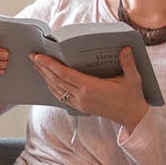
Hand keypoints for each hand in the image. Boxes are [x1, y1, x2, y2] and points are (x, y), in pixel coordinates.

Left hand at [30, 46, 148, 129]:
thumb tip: (125, 48)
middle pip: (56, 80)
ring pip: (56, 89)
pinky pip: (61, 96)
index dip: (51, 65)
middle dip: (43, 68)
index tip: (40, 57)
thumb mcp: (133, 78)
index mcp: (92, 88)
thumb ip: (128, 63)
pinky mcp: (80, 107)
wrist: (132, 116)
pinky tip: (47, 80)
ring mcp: (79, 103)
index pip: (65, 74)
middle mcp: (82, 96)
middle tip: (32, 56)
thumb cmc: (132, 97)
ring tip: (36, 65)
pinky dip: (52, 87)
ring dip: (45, 77)